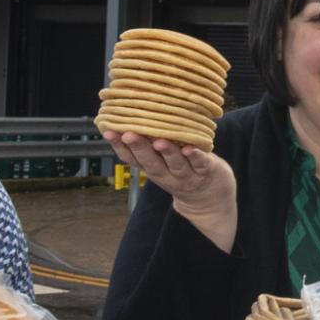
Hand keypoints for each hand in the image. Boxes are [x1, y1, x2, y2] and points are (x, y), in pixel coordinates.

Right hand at [109, 131, 237, 252]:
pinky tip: (191, 148)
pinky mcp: (207, 171)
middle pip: (151, 163)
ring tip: (159, 141)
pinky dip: (196, 156)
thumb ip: (150, 147)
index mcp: (153, 169)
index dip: (120, 147)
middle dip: (139, 148)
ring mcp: (187, 176)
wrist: (209, 202)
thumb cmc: (182, 173)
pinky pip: (201, 164)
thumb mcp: (161, 164)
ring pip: (176, 164)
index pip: (133, 159)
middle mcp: (167, 175)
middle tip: (128, 134)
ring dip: (167, 153)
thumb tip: (132, 117)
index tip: (109, 132)